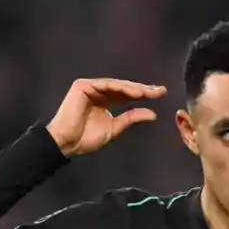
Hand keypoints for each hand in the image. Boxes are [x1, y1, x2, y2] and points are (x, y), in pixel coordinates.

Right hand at [46, 78, 165, 157]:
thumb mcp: (115, 128)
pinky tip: (134, 93)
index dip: (144, 95)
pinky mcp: (83, 86)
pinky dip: (120, 87)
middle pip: (124, 88)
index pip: (128, 96)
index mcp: (106, 101)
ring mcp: (91, 88)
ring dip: (133, 88)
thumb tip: (153, 114)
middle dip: (143, 89)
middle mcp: (99, 92)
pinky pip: (105, 85)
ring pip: (116, 85)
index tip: (161, 95)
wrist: (68, 143)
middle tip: (160, 91)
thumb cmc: (87, 139)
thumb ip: (131, 119)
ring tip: (148, 93)